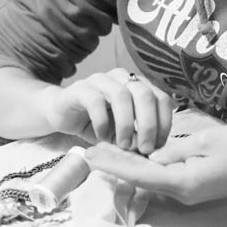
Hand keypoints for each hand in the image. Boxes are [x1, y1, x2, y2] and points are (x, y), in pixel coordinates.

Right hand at [41, 68, 172, 153]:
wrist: (62, 114)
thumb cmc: (97, 124)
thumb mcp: (122, 134)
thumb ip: (137, 137)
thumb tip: (152, 148)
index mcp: (138, 86)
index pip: (161, 98)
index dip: (164, 122)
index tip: (159, 145)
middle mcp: (122, 78)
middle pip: (145, 94)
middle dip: (149, 124)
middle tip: (145, 148)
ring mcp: (101, 80)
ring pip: (121, 95)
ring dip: (126, 124)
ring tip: (124, 145)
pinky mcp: (81, 88)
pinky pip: (95, 101)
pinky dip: (102, 121)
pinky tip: (101, 137)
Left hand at [85, 123, 226, 204]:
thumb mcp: (206, 140)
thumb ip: (175, 149)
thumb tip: (151, 156)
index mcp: (182, 181)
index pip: (139, 174)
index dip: (113, 164)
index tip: (91, 154)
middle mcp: (181, 193)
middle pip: (140, 178)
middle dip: (114, 164)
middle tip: (87, 151)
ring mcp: (187, 192)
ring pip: (150, 178)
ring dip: (128, 165)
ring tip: (103, 151)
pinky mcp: (193, 187)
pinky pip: (163, 178)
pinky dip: (145, 167)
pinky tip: (133, 155)